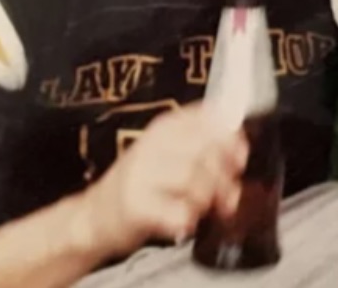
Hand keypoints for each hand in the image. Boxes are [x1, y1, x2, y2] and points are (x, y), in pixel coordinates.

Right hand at [72, 102, 248, 258]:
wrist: (97, 216)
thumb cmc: (144, 185)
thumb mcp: (172, 154)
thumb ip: (206, 149)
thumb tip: (241, 152)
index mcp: (165, 127)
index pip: (207, 117)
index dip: (231, 137)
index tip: (240, 156)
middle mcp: (152, 144)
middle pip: (205, 149)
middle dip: (224, 174)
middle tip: (226, 192)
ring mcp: (140, 174)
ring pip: (194, 179)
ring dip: (207, 199)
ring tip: (200, 208)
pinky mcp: (135, 206)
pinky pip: (178, 212)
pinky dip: (189, 219)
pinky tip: (182, 220)